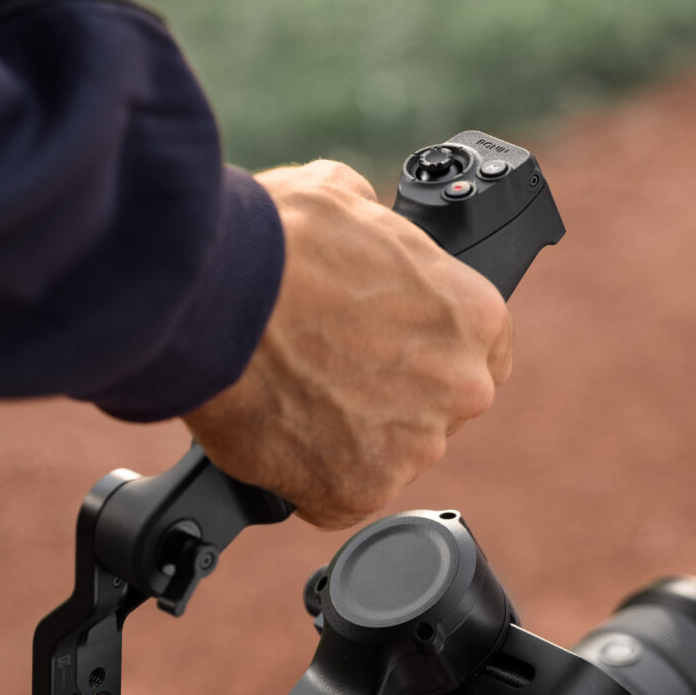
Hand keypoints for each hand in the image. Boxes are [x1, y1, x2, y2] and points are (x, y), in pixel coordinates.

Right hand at [185, 160, 513, 529]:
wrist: (214, 295)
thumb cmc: (276, 242)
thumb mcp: (345, 197)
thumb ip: (376, 229)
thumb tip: (364, 223)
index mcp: (474, 314)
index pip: (480, 351)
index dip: (431, 351)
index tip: (393, 351)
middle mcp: (461, 387)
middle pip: (434, 409)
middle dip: (387, 397)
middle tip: (327, 371)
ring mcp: (413, 447)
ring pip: (385, 456)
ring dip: (345, 438)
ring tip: (289, 395)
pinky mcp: (358, 492)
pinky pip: (336, 497)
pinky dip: (306, 478)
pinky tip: (276, 434)